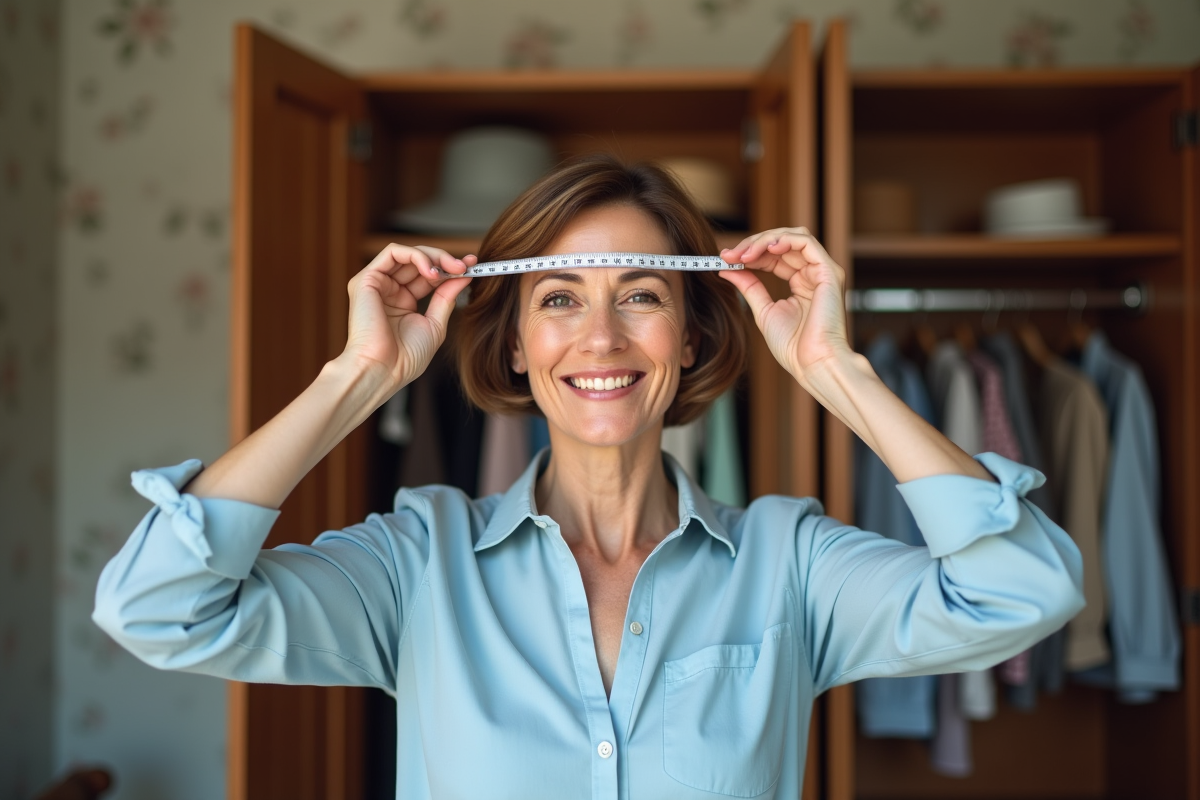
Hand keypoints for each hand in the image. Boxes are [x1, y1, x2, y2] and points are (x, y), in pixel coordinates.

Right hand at [340, 244, 473, 389]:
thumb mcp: (435, 324)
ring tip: (452, 268)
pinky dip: (416, 256)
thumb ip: (446, 297)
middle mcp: (388, 290)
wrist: (383, 371)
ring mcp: (376, 283)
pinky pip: (393, 253)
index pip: (428, 276)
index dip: (450, 268)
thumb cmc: (405, 358)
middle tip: (465, 266)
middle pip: (419, 261)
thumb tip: (464, 276)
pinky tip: (432, 271)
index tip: (472, 265)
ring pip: (407, 253)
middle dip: (445, 260)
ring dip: (434, 256)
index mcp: (402, 302)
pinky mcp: (366, 279)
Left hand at [718, 227, 851, 387]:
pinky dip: (784, 240)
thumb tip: (726, 268)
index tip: (725, 258)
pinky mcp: (829, 271)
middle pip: (782, 243)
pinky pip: (806, 242)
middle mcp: (814, 274)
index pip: (774, 257)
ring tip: (744, 254)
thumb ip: (749, 286)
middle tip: (729, 255)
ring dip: (764, 241)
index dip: (749, 254)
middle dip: (752, 245)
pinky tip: (767, 248)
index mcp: (801, 284)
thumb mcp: (763, 311)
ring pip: (793, 237)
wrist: (813, 363)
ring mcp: (823, 271)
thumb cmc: (793, 347)